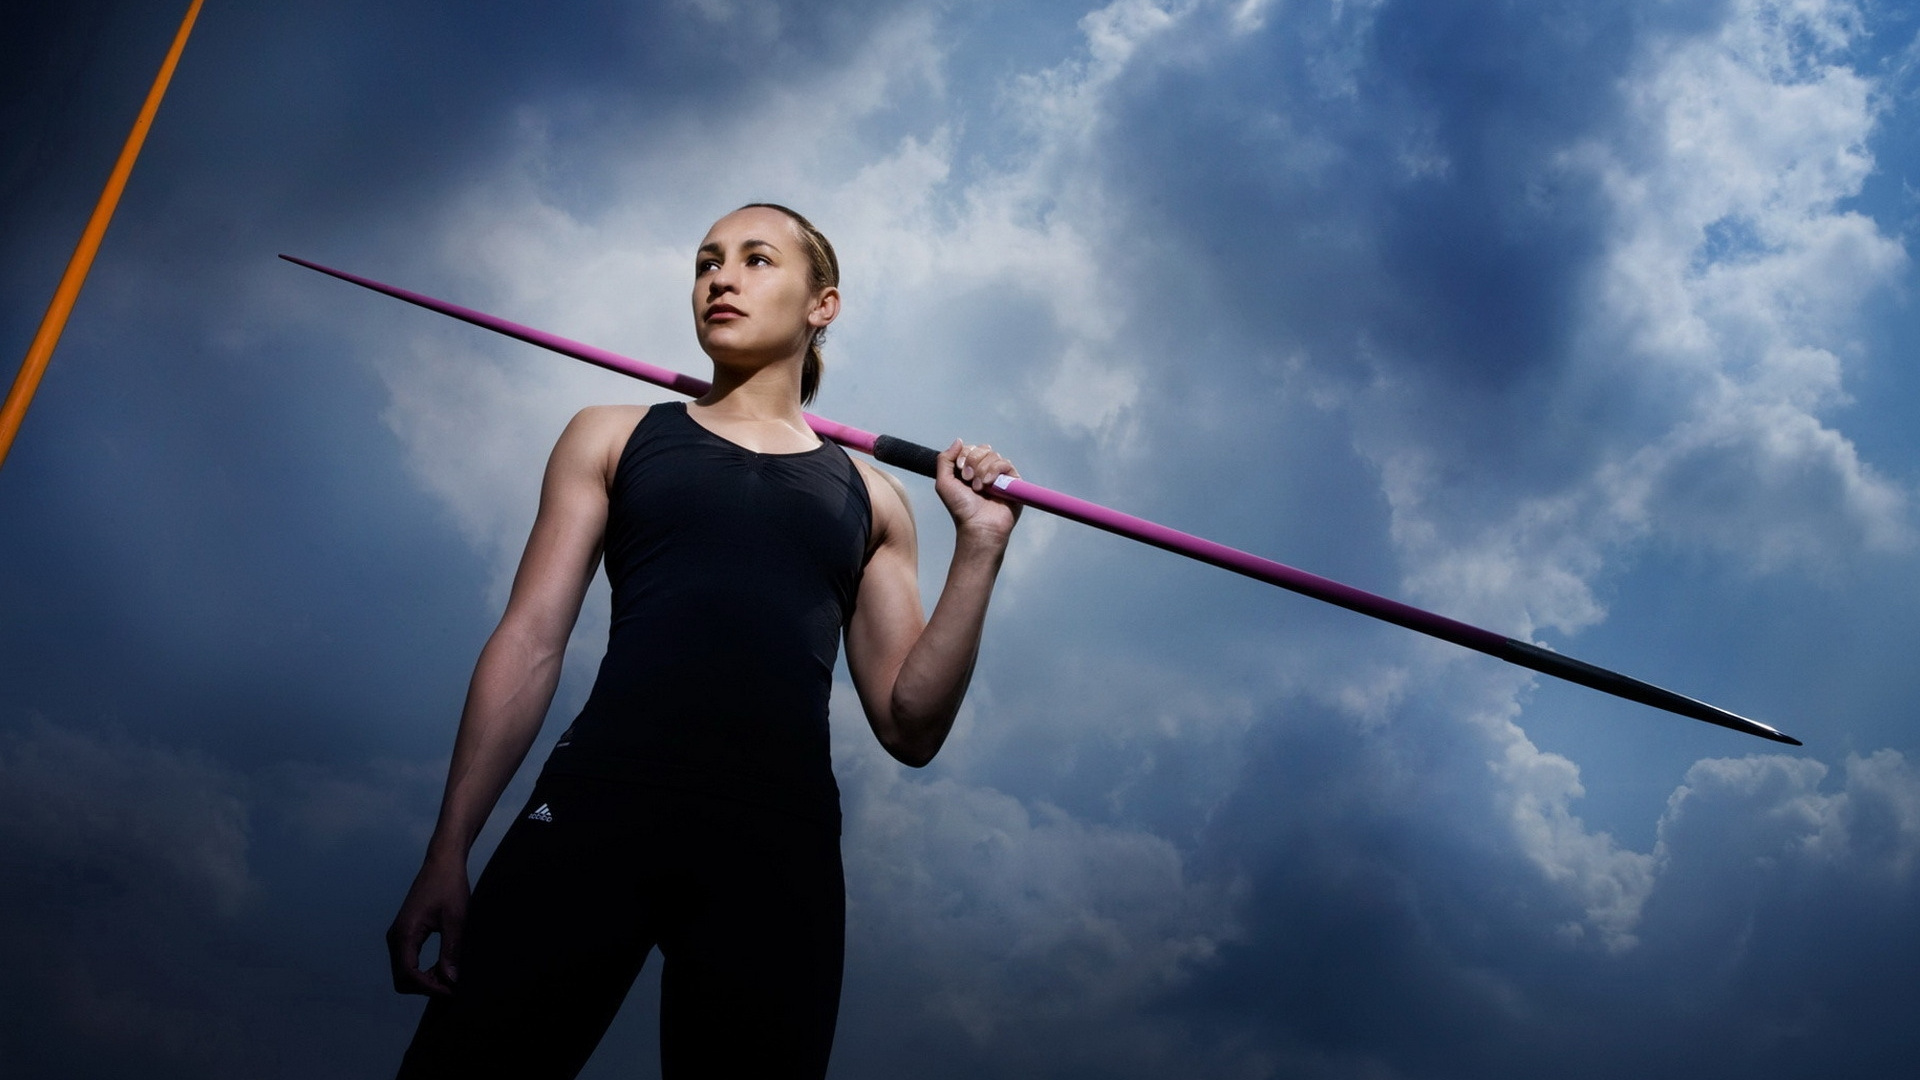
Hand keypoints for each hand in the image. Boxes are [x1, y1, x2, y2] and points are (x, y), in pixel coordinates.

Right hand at [386, 857, 468, 995]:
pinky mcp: (403, 935)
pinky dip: (422, 971)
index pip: (409, 974)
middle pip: (402, 979)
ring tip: (450, 975)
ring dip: (424, 980)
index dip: (429, 988)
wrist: (441, 864)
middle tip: (452, 984)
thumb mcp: (455, 920)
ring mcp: (397, 936)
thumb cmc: (449, 886)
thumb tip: (450, 981)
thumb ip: (450, 951)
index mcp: (405, 933)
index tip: (451, 990)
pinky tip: (442, 967)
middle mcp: (395, 937)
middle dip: (425, 987)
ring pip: (403, 973)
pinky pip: (407, 962)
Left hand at [935, 439, 1020, 543]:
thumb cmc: (961, 509)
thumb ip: (944, 459)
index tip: (959, 470)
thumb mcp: (944, 483)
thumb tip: (959, 441)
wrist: (978, 526)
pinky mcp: (1013, 481)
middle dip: (973, 461)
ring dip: (982, 470)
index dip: (964, 455)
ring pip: (993, 455)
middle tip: (967, 480)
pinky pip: (1006, 463)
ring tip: (978, 488)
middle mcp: (986, 471)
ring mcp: (1000, 476)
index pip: (970, 449)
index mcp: (971, 470)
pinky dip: (995, 471)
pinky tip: (989, 484)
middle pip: (982, 449)